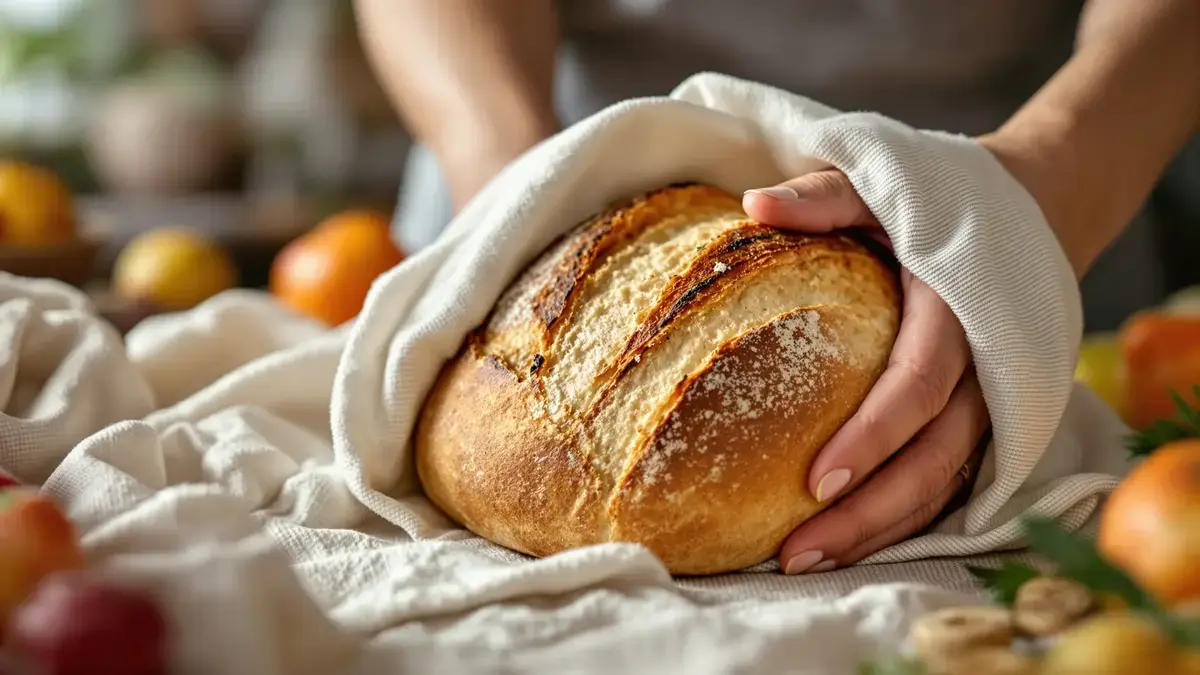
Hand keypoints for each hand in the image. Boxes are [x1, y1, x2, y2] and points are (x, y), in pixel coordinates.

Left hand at [742, 172, 992, 574]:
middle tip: (798, 549)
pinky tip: (849, 541)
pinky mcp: (988, 418)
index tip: (814, 479)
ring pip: (944, 482)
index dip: (872, 435)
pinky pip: (948, 480)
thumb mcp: (884, 183)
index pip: (920, 384)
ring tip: (809, 559)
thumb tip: (754, 203)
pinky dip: (902, 515)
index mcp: (960, 309)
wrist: (1031, 208)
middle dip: (869, 511)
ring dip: (881, 528)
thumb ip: (826, 196)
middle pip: (934, 457)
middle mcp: (986, 365)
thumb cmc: (942, 198)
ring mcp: (994, 400)